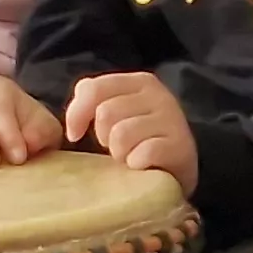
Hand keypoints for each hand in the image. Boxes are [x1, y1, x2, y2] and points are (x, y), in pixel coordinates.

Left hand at [62, 71, 195, 190]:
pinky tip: (143, 166)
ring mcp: (172, 120)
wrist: (178, 169)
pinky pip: (141, 154)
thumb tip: (72, 124)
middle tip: (118, 146)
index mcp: (140, 82)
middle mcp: (160, 96)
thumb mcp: (115, 113)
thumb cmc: (139, 141)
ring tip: (131, 155)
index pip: (92, 88)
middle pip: (105, 113)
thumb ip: (90, 102)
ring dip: (119, 153)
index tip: (75, 134)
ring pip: (121, 135)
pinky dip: (135, 164)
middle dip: (103, 137)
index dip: (76, 115)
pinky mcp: (180, 147)